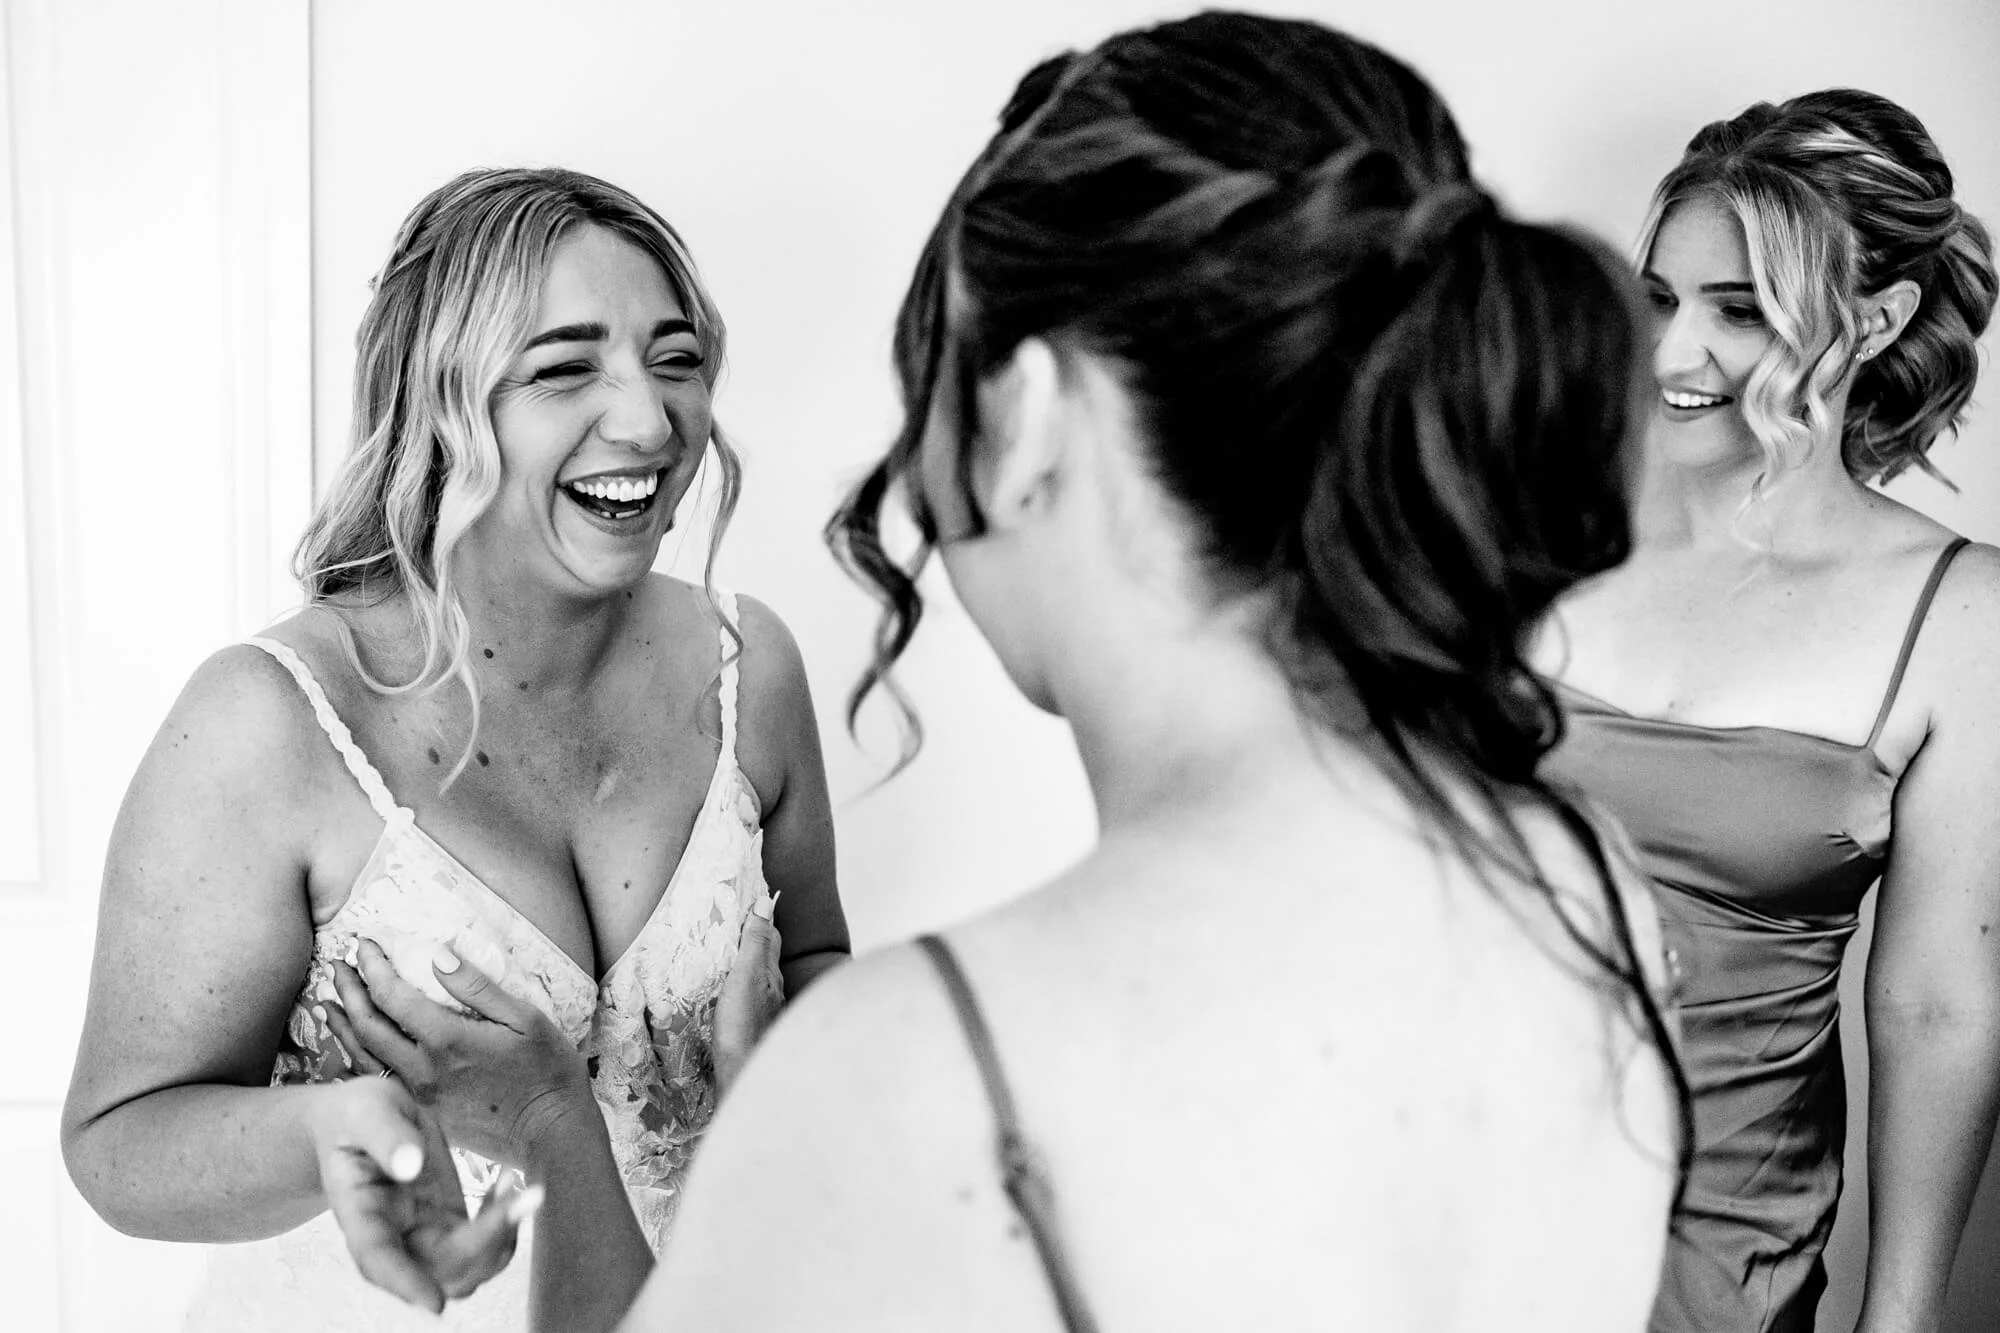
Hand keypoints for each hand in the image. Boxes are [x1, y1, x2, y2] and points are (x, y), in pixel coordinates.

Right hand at [307, 1073, 540, 1312]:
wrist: (361, 1117)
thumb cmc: (354, 1115)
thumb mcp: (365, 1110)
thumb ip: (387, 1136)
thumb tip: (411, 1165)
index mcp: (358, 1213)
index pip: (376, 1260)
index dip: (404, 1284)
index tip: (434, 1305)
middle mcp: (391, 1236)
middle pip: (438, 1269)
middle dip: (487, 1243)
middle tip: (526, 1194)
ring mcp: (422, 1234)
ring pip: (466, 1267)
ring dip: (503, 1236)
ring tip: (520, 1186)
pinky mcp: (448, 1223)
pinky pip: (482, 1244)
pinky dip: (505, 1222)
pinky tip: (507, 1183)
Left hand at [322, 937, 592, 1170]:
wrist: (550, 1135)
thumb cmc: (547, 1072)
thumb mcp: (526, 1019)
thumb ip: (478, 988)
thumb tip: (438, 956)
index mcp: (448, 1040)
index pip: (393, 995)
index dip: (373, 966)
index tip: (364, 944)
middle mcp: (423, 1069)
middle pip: (368, 1025)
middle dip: (350, 991)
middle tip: (339, 966)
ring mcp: (419, 1096)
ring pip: (365, 1057)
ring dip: (344, 1026)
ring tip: (331, 1003)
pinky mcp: (422, 1114)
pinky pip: (378, 1083)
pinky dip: (358, 1060)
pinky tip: (354, 1050)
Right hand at [712, 896, 785, 1095]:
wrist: (744, 1076)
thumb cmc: (743, 1024)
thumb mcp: (747, 976)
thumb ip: (755, 942)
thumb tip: (765, 902)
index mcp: (771, 975)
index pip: (771, 939)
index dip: (762, 921)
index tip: (751, 903)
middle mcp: (774, 993)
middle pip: (767, 961)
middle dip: (756, 943)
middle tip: (738, 927)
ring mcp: (765, 1015)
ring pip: (760, 983)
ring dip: (749, 969)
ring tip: (731, 959)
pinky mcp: (753, 1033)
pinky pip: (749, 1004)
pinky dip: (741, 993)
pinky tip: (730, 999)